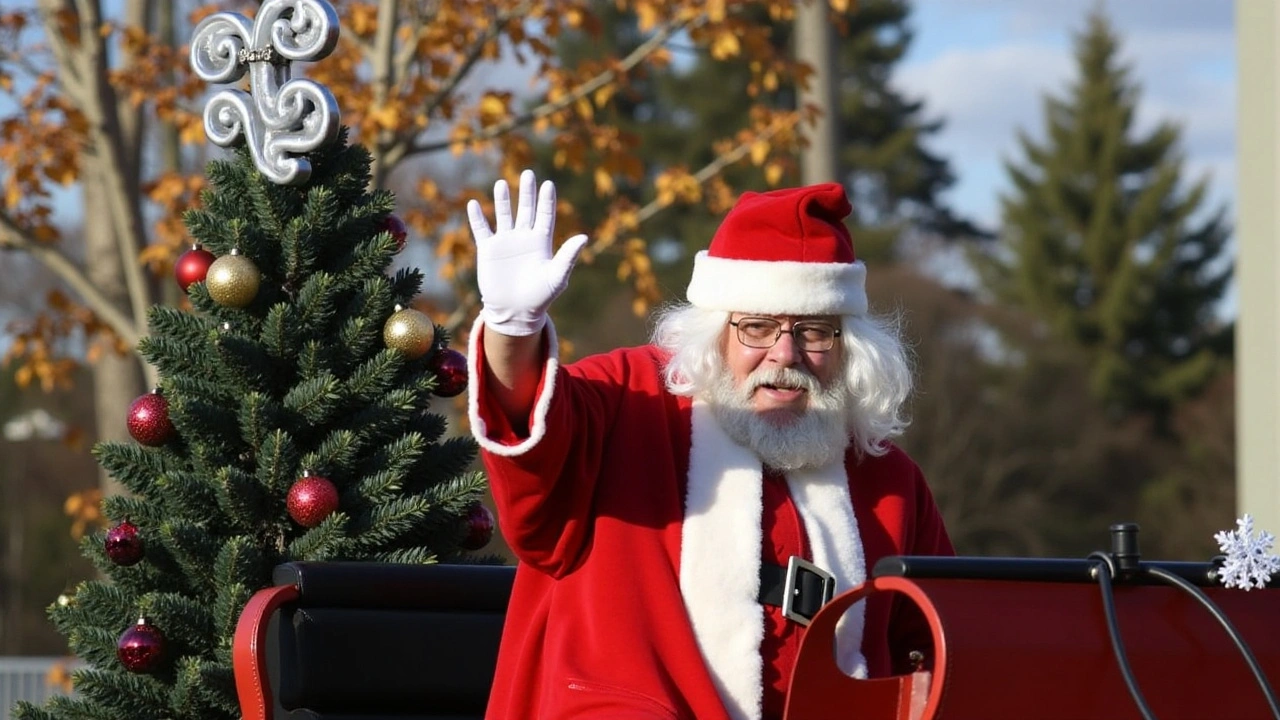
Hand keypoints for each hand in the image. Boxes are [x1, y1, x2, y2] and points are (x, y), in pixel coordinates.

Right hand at [468, 169, 588, 336]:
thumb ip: (568, 256)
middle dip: (527, 192)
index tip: (548, 184)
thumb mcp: (557, 276)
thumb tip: (584, 237)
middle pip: (526, 209)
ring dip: (502, 200)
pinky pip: (482, 230)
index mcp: (542, 242)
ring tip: (501, 183)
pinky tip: (474, 203)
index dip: (546, 200)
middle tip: (528, 173)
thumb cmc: (540, 297)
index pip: (545, 216)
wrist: (516, 312)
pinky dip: (477, 217)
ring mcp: (505, 243)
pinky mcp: (488, 251)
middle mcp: (524, 238)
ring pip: (504, 215)